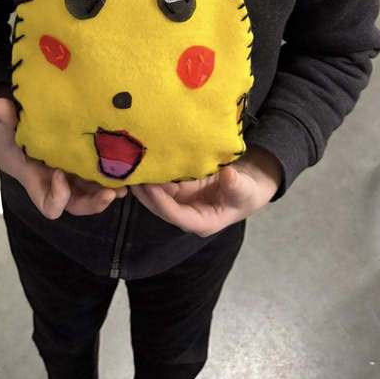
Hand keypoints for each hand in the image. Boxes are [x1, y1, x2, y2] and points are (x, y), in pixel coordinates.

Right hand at [0, 89, 125, 218]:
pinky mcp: (84, 164)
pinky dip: (113, 174)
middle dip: (94, 202)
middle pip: (78, 205)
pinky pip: (100, 176)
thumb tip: (0, 104)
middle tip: (109, 192)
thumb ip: (6, 119)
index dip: (57, 197)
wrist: (13, 134)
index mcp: (39, 181)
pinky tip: (128, 165)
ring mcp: (73, 176)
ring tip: (126, 184)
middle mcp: (58, 184)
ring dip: (109, 191)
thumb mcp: (5, 128)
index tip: (60, 173)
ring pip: (93, 193)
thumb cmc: (8, 135)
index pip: (49, 205)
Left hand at [131, 146, 282, 237]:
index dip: (160, 202)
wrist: (249, 182)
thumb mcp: (246, 190)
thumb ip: (236, 185)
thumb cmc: (248, 191)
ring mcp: (180, 199)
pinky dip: (153, 170)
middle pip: (160, 205)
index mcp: (201, 221)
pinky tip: (142, 157)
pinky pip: (162, 179)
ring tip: (131, 162)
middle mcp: (186, 212)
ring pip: (157, 192)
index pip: (175, 215)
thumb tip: (229, 175)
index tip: (149, 186)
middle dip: (145, 191)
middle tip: (131, 173)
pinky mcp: (179, 186)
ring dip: (145, 180)